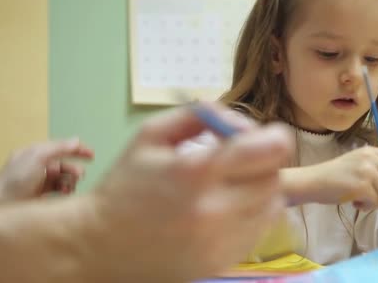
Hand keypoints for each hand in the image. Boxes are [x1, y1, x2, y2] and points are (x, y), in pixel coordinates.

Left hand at [0, 139, 93, 205]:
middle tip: (79, 176)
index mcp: (36, 153)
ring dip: (70, 181)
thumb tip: (77, 141)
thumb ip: (59, 148)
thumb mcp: (38, 157)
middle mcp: (39, 166)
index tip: (92, 155)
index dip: (77, 150)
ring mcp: (40, 182)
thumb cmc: (17, 178)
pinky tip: (65, 193)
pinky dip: (65, 190)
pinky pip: (59, 190)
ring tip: (69, 187)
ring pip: (64, 178)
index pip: (61, 148)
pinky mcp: (41, 196)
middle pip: (64, 165)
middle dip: (74, 169)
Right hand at [87, 103, 293, 281]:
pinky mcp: (223, 262)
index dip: (274, 137)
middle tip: (244, 158)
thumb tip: (238, 120)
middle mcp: (214, 210)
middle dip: (265, 161)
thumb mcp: (150, 135)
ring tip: (235, 183)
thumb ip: (197, 115)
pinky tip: (231, 207)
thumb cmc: (126, 185)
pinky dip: (255, 214)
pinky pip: (260, 230)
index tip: (265, 135)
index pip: (268, 151)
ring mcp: (221, 241)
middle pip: (273, 177)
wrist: (103, 245)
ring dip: (262, 188)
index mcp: (196, 172)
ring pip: (272, 205)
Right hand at [311, 146, 377, 208]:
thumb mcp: (356, 163)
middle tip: (374, 199)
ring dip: (377, 202)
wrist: (313, 181)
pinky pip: (376, 201)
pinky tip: (355, 204)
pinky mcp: (362, 186)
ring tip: (361, 202)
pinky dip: (368, 207)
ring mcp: (366, 171)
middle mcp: (370, 158)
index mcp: (370, 151)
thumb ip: (375, 167)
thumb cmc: (333, 176)